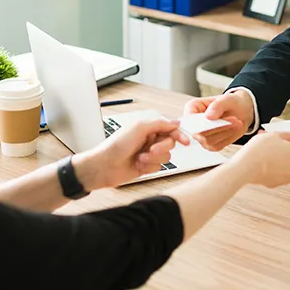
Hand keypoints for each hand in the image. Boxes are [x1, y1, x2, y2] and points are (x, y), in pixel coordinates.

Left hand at [73, 118, 188, 189]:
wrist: (104, 166)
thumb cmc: (116, 146)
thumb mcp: (139, 128)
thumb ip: (160, 123)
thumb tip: (176, 122)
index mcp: (148, 127)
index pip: (170, 128)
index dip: (179, 134)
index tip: (185, 141)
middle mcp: (149, 139)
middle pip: (170, 143)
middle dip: (161, 148)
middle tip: (150, 150)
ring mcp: (148, 153)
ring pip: (166, 157)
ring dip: (153, 158)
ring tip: (139, 158)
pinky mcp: (146, 166)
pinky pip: (159, 167)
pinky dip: (148, 167)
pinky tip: (137, 165)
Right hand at [182, 90, 253, 150]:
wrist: (241, 112)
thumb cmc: (231, 103)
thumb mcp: (228, 99)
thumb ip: (218, 106)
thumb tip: (208, 117)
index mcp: (192, 108)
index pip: (189, 118)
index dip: (195, 122)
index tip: (209, 120)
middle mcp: (194, 124)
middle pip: (199, 132)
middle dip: (218, 127)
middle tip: (235, 119)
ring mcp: (200, 137)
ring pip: (208, 140)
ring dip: (225, 132)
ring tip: (238, 122)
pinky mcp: (210, 145)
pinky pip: (217, 145)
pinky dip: (228, 138)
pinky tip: (235, 128)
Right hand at [234, 131, 289, 187]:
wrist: (248, 165)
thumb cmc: (262, 150)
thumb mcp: (275, 134)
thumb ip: (286, 134)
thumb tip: (289, 135)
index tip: (284, 140)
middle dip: (284, 152)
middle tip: (272, 145)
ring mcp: (287, 178)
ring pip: (284, 167)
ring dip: (277, 161)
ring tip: (264, 152)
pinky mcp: (276, 184)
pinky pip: (275, 174)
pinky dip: (271, 170)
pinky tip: (262, 162)